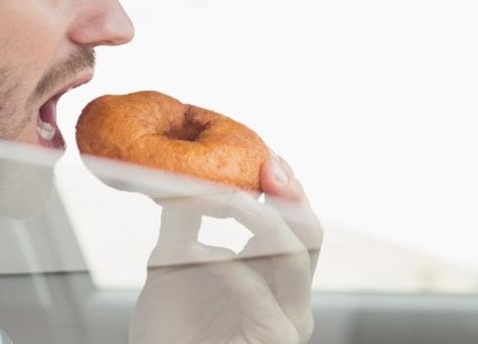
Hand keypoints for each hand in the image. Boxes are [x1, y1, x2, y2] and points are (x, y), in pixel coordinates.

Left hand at [130, 154, 322, 343]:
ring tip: (226, 195)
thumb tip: (180, 166)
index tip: (261, 151)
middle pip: (310, 232)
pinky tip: (194, 252)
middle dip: (290, 193)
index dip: (282, 183)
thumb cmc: (168, 329)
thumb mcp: (171, 258)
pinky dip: (226, 264)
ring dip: (261, 217)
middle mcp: (289, 294)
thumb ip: (183, 216)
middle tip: (265, 163)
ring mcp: (288, 319)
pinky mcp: (275, 339)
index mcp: (272, 271)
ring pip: (295, 254)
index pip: (294, 219)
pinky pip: (259, 292)